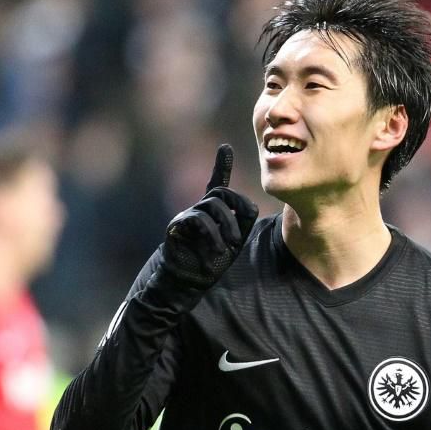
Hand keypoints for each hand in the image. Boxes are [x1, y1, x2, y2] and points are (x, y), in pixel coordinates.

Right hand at [160, 144, 257, 289]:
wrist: (187, 282)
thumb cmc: (210, 261)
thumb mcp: (234, 242)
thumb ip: (243, 223)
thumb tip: (253, 207)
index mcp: (212, 211)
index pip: (217, 183)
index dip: (221, 165)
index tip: (224, 147)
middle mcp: (199, 209)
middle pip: (221, 192)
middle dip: (238, 206)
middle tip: (241, 232)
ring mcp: (187, 215)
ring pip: (213, 205)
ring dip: (227, 225)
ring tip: (230, 245)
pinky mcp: (177, 226)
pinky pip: (199, 220)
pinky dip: (212, 235)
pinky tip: (217, 250)